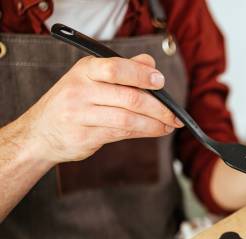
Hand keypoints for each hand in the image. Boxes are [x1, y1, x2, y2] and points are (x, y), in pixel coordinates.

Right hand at [18, 54, 182, 162]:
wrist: (39, 133)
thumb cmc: (73, 102)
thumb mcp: (90, 79)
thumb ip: (121, 70)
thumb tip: (150, 63)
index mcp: (84, 70)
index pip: (116, 67)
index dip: (142, 75)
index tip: (161, 82)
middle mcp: (80, 89)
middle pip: (129, 97)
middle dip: (159, 107)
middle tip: (175, 114)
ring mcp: (80, 114)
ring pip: (128, 118)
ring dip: (155, 124)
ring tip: (169, 125)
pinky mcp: (85, 136)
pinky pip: (121, 133)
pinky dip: (144, 132)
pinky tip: (156, 131)